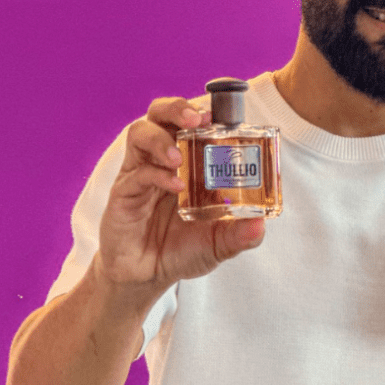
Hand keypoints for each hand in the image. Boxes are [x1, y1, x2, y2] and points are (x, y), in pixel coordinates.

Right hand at [97, 97, 265, 293]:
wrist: (146, 277)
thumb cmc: (181, 250)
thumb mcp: (218, 244)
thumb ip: (239, 235)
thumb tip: (260, 226)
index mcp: (187, 161)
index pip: (192, 123)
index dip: (204, 112)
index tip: (221, 116)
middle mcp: (162, 160)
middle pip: (161, 114)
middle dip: (177, 108)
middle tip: (196, 119)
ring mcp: (141, 172)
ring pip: (140, 132)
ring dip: (161, 138)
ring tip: (179, 158)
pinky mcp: (124, 192)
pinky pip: (137, 172)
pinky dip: (157, 175)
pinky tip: (175, 186)